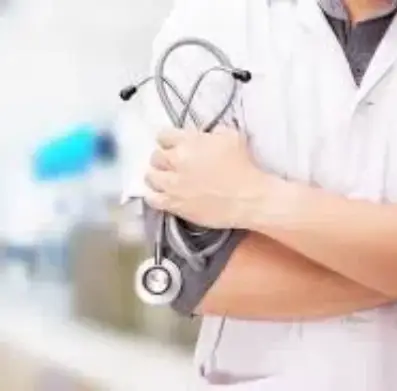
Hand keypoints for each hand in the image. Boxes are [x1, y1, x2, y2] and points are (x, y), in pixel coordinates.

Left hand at [144, 126, 266, 228]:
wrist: (248, 198)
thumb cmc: (243, 166)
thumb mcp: (231, 136)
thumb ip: (212, 132)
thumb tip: (203, 134)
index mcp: (188, 141)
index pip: (163, 135)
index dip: (168, 140)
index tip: (174, 146)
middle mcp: (176, 160)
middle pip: (155, 156)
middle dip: (163, 159)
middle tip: (172, 165)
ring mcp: (172, 184)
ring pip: (150, 177)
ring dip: (157, 177)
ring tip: (165, 181)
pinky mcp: (173, 204)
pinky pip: (152, 199)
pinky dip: (154, 196)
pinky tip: (161, 196)